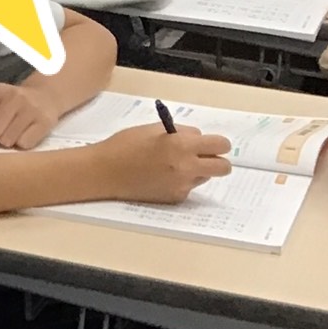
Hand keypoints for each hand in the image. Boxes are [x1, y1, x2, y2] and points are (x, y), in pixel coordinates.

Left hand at [0, 80, 63, 149]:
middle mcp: (14, 97)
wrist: (44, 97)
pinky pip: (24, 145)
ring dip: (8, 141)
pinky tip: (25, 134)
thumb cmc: (6, 104)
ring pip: (8, 141)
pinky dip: (22, 144)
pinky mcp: (45, 122)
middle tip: (1, 129)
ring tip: (13, 131)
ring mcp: (31, 109)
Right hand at [92, 124, 231, 203]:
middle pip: (223, 167)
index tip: (210, 143)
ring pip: (204, 176)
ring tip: (172, 166)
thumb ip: (181, 133)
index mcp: (182, 145)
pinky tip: (160, 177)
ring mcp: (182, 185)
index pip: (221, 145)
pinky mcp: (174, 198)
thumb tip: (197, 139)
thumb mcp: (154, 130)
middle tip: (203, 157)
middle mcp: (187, 167)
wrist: (104, 172)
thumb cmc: (125, 145)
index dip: (217, 143)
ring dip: (197, 170)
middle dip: (217, 160)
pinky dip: (181, 181)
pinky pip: (188, 187)